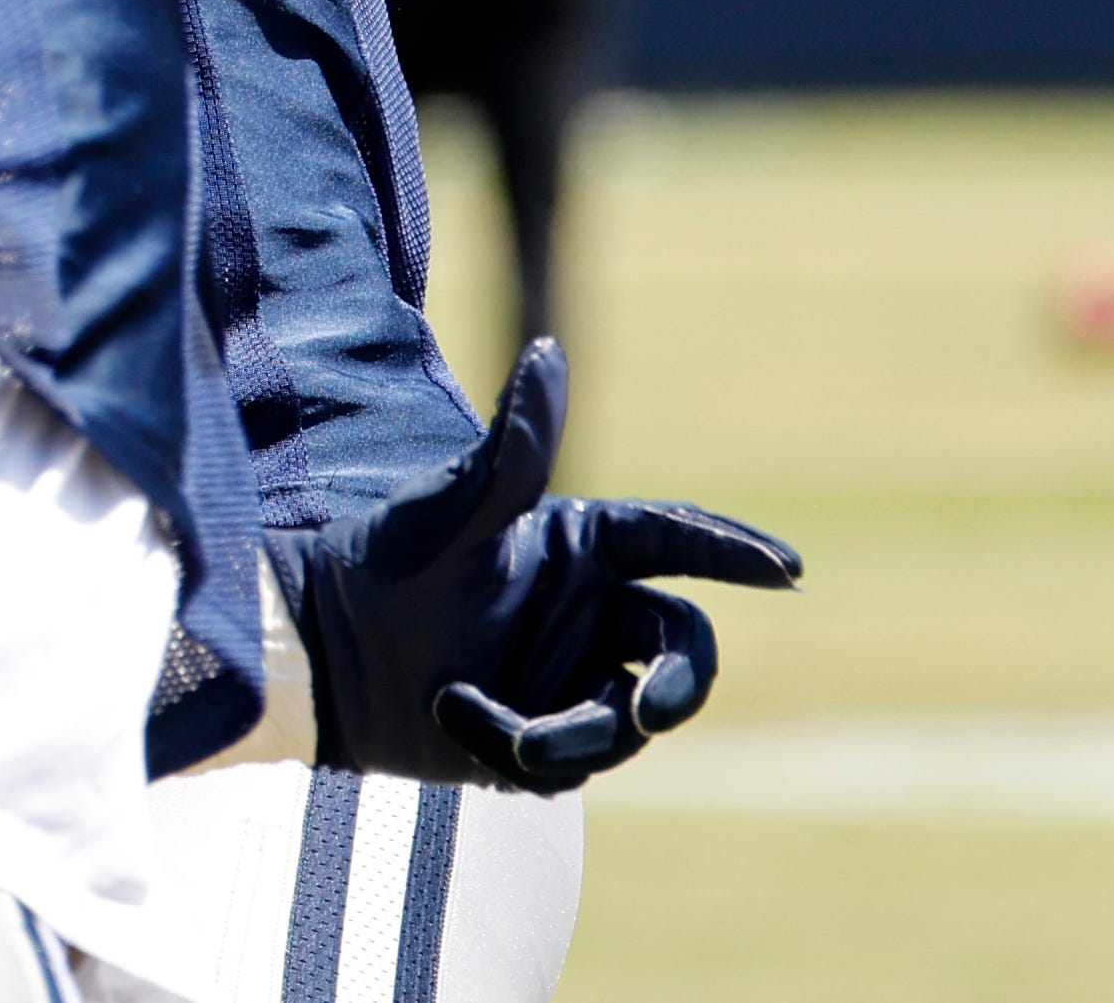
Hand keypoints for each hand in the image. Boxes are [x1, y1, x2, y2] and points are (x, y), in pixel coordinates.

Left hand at [276, 338, 800, 791]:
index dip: (733, 552)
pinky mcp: (541, 738)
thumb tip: (548, 350)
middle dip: (681, 685)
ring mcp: (569, 678)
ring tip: (488, 721)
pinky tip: (455, 719)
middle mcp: (589, 612)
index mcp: (580, 545)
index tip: (790, 569)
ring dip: (568, 731)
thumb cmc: (386, 563)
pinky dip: (515, 750)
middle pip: (680, 650)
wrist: (323, 655)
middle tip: (657, 710)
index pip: (674, 542)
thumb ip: (516, 445)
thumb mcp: (455, 507)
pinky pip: (570, 764)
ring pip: (624, 720)